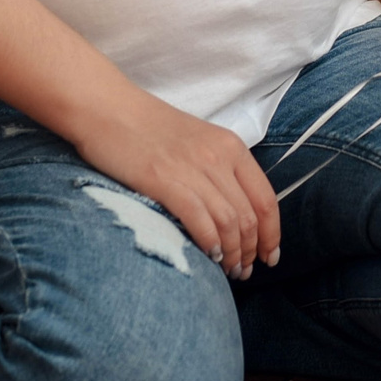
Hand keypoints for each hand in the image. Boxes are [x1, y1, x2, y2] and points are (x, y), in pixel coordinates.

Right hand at [63, 80, 280, 278]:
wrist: (108, 108)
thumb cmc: (149, 129)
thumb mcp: (198, 142)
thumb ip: (219, 171)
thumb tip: (234, 215)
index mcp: (231, 147)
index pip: (266, 198)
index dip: (272, 234)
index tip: (269, 256)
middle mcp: (218, 157)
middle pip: (249, 216)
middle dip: (250, 251)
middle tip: (242, 271)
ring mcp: (192, 168)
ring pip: (228, 222)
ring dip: (231, 254)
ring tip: (227, 270)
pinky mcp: (163, 180)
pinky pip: (198, 218)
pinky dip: (208, 241)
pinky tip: (208, 255)